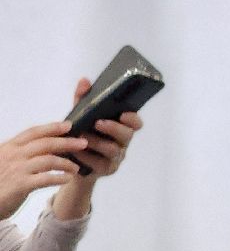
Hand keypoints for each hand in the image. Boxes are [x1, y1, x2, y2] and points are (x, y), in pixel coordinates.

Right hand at [0, 122, 85, 219]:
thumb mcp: (5, 160)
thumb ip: (21, 152)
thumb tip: (47, 144)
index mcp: (10, 147)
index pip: (33, 132)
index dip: (52, 127)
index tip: (69, 124)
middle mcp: (13, 155)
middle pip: (45, 144)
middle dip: (67, 142)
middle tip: (83, 143)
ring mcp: (17, 170)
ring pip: (49, 160)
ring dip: (66, 163)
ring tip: (76, 167)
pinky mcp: (20, 185)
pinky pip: (46, 179)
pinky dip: (60, 178)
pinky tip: (67, 179)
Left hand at [52, 78, 144, 220]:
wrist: (71, 162)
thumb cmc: (81, 135)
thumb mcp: (81, 116)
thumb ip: (83, 99)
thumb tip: (84, 81)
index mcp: (121, 127)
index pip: (136, 123)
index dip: (133, 118)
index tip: (124, 113)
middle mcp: (123, 142)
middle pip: (127, 135)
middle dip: (113, 128)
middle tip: (98, 122)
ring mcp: (116, 157)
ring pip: (112, 150)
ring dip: (97, 142)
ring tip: (82, 137)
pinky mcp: (106, 169)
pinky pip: (100, 164)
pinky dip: (87, 157)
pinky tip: (76, 152)